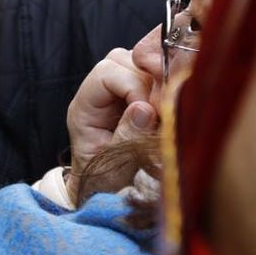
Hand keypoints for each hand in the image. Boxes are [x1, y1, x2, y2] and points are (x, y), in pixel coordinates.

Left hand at [66, 48, 155, 201]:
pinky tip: (171, 108)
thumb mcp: (114, 166)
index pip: (106, 73)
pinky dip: (165, 88)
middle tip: (165, 109)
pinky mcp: (136, 96)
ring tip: (167, 110)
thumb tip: (144, 108)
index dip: (133, 86)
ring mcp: (117, 93)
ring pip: (141, 65)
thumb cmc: (105, 183)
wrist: (106, 193)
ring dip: (159, 83)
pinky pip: (153, 78)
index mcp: (84, 108)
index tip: (151, 112)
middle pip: (125, 61)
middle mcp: (98, 94)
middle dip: (149, 81)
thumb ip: (128, 137)